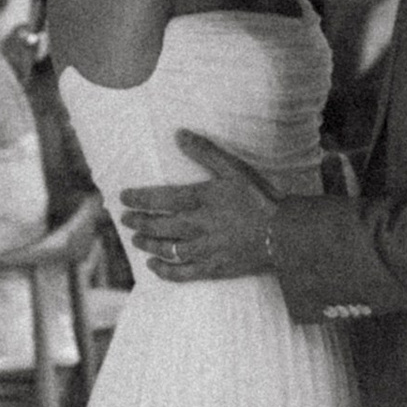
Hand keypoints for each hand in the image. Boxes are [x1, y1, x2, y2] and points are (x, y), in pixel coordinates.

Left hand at [123, 134, 292, 280]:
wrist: (283, 232)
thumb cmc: (259, 197)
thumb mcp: (233, 168)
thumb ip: (205, 151)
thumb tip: (178, 134)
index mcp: (200, 199)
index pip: (159, 199)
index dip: (138, 198)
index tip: (124, 197)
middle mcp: (197, 226)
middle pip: (158, 226)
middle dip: (138, 222)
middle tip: (125, 220)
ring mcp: (204, 249)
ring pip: (167, 249)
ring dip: (148, 244)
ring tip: (136, 240)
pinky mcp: (213, 267)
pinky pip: (182, 273)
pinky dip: (165, 270)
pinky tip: (154, 266)